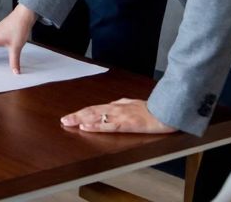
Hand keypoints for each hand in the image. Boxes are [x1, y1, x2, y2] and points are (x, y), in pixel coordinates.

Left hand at [61, 98, 176, 133]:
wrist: (167, 110)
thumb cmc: (153, 109)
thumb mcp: (135, 104)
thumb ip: (122, 104)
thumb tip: (112, 105)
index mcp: (118, 105)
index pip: (96, 108)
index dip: (82, 112)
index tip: (71, 116)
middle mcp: (116, 108)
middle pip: (92, 111)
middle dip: (76, 115)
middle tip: (63, 120)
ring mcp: (120, 116)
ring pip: (96, 117)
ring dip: (80, 119)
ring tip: (68, 122)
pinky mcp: (126, 124)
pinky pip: (107, 125)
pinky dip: (94, 126)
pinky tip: (85, 127)